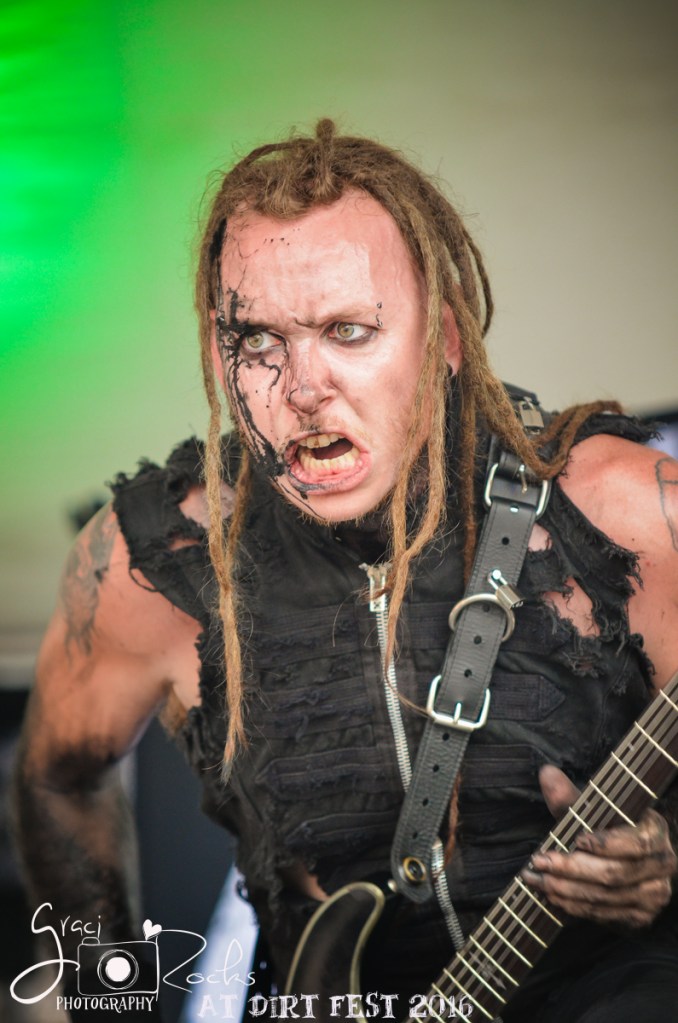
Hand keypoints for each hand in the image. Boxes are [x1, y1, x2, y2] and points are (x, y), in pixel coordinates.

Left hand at [521, 765, 676, 927]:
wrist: (618, 856)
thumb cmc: (602, 826)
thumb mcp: (589, 809)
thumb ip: (569, 795)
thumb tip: (547, 774)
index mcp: (655, 831)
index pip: (636, 843)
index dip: (606, 844)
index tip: (576, 839)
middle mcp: (662, 865)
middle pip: (615, 874)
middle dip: (572, 868)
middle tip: (540, 861)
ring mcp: (654, 894)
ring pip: (608, 897)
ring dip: (568, 890)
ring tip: (539, 880)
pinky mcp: (641, 916)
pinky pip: (607, 915)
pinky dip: (577, 907)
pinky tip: (556, 898)